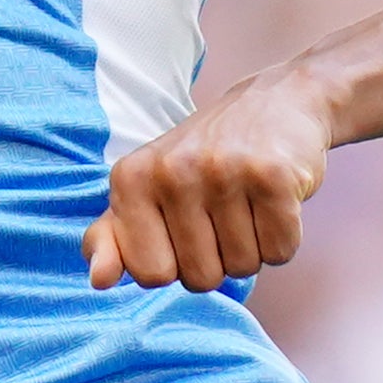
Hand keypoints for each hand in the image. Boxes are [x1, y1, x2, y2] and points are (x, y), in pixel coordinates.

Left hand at [85, 67, 333, 292]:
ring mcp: (223, 171)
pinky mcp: (274, 176)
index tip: (184, 227)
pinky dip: (284, 237)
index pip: (150, 275)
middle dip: (219, 260)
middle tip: (223, 212)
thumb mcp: (148, 189)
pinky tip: (275, 200)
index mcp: (131, 178)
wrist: (279, 102)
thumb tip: (98, 280)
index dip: (176, 265)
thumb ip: (114, 237)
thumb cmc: (206, 158)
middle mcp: (172, 171)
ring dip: (253, 248)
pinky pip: (280, 251)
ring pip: (243, 267)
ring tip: (248, 202)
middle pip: (200, 279)